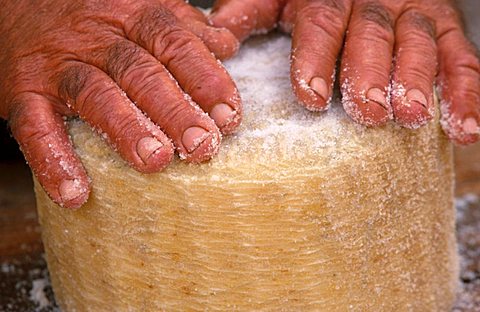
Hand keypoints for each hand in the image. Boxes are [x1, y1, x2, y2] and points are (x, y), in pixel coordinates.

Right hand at [0, 0, 241, 207]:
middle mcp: (99, 39)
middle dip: (174, 111)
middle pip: (141, 73)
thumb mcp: (142, 11)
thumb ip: (185, 29)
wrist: (21, 3)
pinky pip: (34, 126)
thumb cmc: (97, 17)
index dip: (205, 79)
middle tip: (201, 146)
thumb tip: (227, 45)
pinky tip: (76, 193)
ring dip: (126, 130)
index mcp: (136, 18)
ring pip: (95, 94)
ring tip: (156, 161)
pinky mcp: (23, 92)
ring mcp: (60, 66)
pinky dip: (53, 160)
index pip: (176, 44)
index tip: (229, 116)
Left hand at [210, 0, 479, 143]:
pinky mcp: (445, 28)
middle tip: (368, 111)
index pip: (321, 22)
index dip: (315, 57)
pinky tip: (464, 128)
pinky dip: (466, 91)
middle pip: (371, 33)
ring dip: (419, 80)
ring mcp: (413, 12)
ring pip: (419, 42)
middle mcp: (374, 0)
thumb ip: (251, 10)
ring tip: (412, 116)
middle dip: (370, 73)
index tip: (309, 96)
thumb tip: (217, 34)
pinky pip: (461, 57)